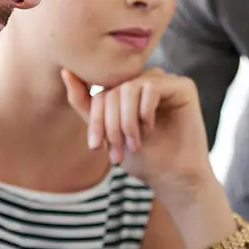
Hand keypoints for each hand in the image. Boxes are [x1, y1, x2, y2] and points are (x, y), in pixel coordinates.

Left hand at [60, 67, 212, 205]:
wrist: (173, 177)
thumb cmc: (142, 158)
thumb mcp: (106, 132)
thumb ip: (85, 104)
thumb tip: (65, 71)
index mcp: (129, 90)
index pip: (101, 93)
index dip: (95, 119)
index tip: (96, 147)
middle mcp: (147, 81)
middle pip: (113, 90)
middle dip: (110, 124)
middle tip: (118, 150)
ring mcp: (165, 81)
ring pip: (129, 87)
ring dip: (126, 120)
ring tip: (134, 142)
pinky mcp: (182, 86)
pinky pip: (151, 86)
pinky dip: (145, 111)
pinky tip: (150, 128)